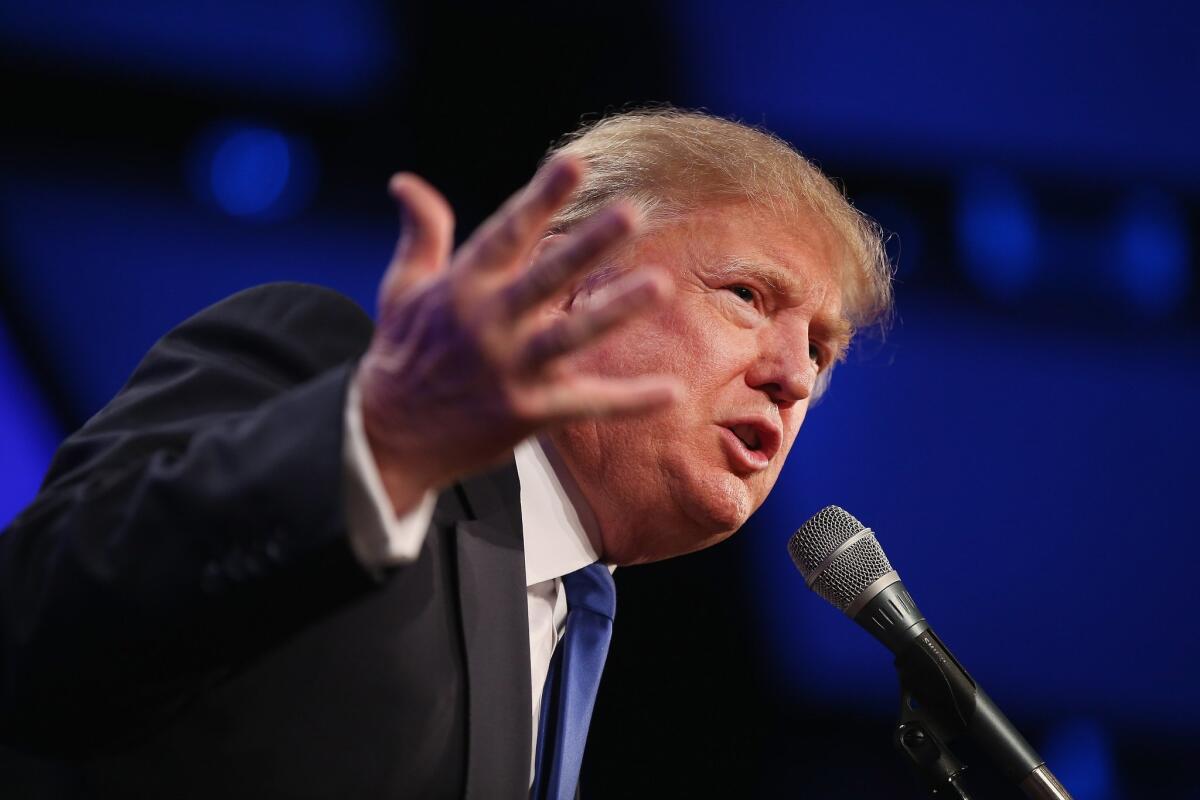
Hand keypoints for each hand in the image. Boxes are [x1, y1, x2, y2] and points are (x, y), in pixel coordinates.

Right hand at [355, 156, 680, 514]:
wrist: (387, 438)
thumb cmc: (401, 355)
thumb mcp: (403, 289)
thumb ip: (422, 234)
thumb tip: (407, 183)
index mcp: (462, 288)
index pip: (507, 233)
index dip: (541, 198)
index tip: (575, 162)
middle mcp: (487, 324)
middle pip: (545, 277)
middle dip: (588, 244)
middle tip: (631, 213)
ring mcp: (510, 370)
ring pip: (571, 336)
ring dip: (615, 310)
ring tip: (661, 284)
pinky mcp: (528, 412)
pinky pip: (587, 404)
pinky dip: (629, 400)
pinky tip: (671, 391)